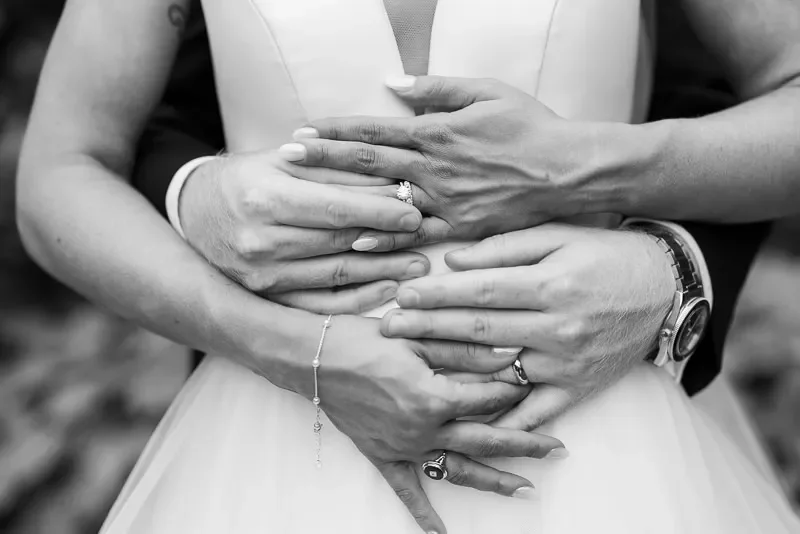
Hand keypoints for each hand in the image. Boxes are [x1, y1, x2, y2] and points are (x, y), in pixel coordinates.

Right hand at [179, 150, 426, 312]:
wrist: (194, 215)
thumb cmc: (246, 180)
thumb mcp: (282, 161)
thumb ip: (333, 169)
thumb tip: (391, 180)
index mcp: (264, 199)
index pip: (335, 208)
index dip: (380, 211)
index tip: (416, 211)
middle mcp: (261, 242)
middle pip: (341, 242)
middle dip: (390, 239)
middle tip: (427, 235)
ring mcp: (263, 277)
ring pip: (337, 275)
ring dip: (384, 270)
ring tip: (419, 263)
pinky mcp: (268, 298)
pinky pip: (322, 304)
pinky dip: (358, 299)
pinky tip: (388, 288)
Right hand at [278, 315, 565, 533]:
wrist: (314, 358)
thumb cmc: (362, 340)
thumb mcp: (417, 337)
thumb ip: (465, 350)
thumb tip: (508, 356)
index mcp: (434, 396)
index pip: (489, 399)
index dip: (515, 391)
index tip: (535, 386)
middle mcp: (423, 429)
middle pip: (486, 440)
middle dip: (525, 444)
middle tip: (557, 449)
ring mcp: (404, 447)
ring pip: (458, 470)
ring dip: (494, 481)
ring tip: (527, 489)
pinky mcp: (384, 455)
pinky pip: (407, 490)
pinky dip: (424, 515)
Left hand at [285, 75, 617, 250]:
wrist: (569, 170)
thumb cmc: (531, 126)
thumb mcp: (487, 92)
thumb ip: (437, 88)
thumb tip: (394, 82)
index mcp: (437, 133)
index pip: (373, 129)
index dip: (334, 130)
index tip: (301, 131)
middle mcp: (434, 169)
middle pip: (367, 163)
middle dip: (322, 159)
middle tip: (285, 158)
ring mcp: (445, 202)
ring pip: (384, 202)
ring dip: (343, 199)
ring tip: (305, 201)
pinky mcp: (462, 229)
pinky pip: (416, 236)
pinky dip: (385, 240)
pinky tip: (355, 245)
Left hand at [379, 224, 674, 428]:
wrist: (664, 289)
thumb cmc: (605, 255)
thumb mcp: (560, 236)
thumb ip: (505, 247)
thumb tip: (453, 261)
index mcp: (551, 284)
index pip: (479, 291)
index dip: (436, 294)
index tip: (401, 295)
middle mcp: (558, 327)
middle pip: (479, 330)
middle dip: (428, 329)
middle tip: (387, 330)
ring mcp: (567, 363)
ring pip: (497, 371)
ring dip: (450, 370)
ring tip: (409, 365)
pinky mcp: (577, 389)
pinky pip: (535, 412)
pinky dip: (502, 423)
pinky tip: (467, 427)